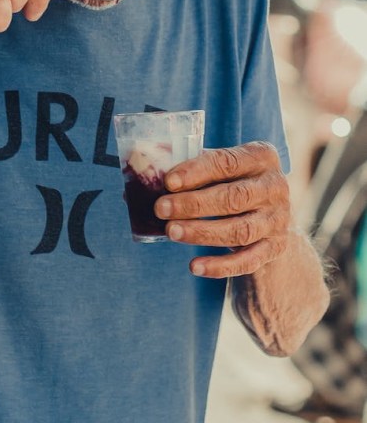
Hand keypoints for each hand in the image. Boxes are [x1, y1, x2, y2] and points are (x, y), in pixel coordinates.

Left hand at [154, 142, 290, 277]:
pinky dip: (220, 266)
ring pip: (240, 230)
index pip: (227, 162)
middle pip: (234, 197)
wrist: (267, 213)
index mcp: (261, 156)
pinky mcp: (276, 247)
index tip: (168, 182)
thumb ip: (188, 168)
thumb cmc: (230, 182)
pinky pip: (248, 261)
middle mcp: (275, 186)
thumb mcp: (217, 167)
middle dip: (194, 204)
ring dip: (202, 232)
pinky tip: (194, 266)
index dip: (196, 172)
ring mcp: (278, 219)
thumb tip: (143, 176)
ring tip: (171, 232)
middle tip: (162, 209)